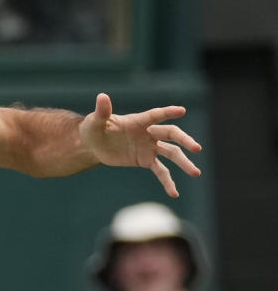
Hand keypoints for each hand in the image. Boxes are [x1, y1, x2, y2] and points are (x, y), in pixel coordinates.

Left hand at [79, 93, 201, 196]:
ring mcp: (149, 147)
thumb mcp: (94, 122)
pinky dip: (167, 181)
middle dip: (184, 141)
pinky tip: (174, 193)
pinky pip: (161, 171)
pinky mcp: (146, 160)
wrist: (93, 145)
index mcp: (137, 121)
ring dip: (184, 163)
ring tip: (196, 173)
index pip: (155, 115)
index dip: (167, 112)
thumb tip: (102, 96)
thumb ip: (102, 112)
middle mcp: (148, 133)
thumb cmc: (94, 129)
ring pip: (171, 154)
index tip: (181, 110)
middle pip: (171, 134)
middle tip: (197, 148)